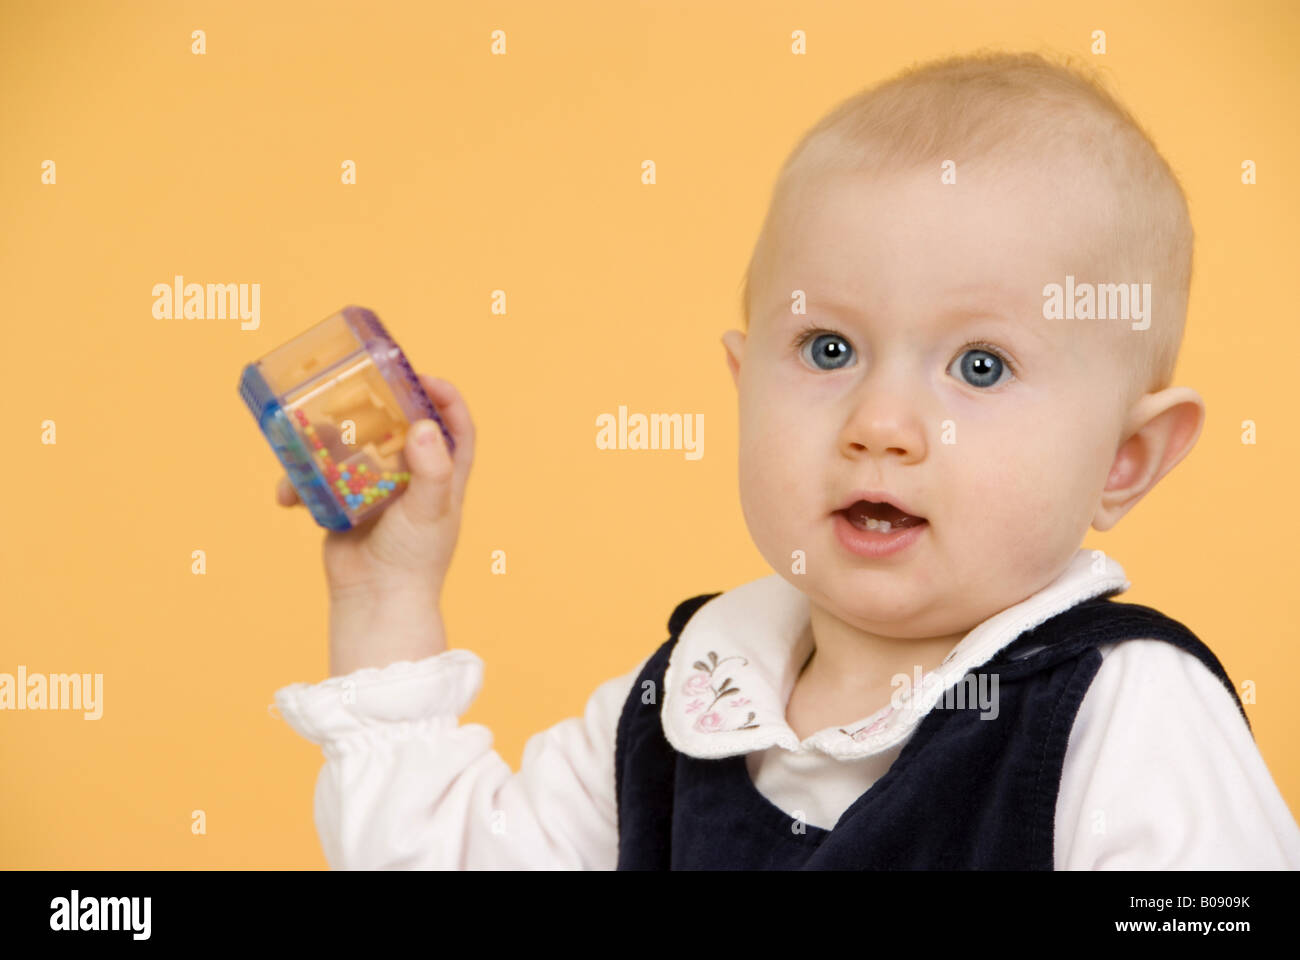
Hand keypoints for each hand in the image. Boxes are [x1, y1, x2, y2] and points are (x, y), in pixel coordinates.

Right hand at [275, 373, 475, 673]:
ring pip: (353, 451)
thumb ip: (431, 470)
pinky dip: (300, 485)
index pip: (455, 429)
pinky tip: (286, 496)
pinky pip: (320, 483)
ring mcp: (377, 492)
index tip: (424, 379)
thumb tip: (423, 426)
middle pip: (400, 429)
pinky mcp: (344, 507)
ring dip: (328, 442)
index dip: (446, 400)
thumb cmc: (413, 561)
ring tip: (310, 436)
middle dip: (379, 408)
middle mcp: (412, 480)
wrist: (377, 604)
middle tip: (358, 391)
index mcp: (443, 478)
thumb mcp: (429, 511)